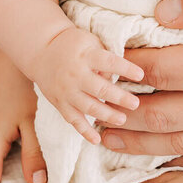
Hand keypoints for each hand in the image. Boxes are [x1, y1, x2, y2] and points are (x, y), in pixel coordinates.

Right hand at [30, 26, 144, 143]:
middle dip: (119, 98)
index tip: (141, 75)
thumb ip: (105, 58)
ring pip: (88, 107)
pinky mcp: (60, 103)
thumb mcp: (90, 42)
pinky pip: (73, 120)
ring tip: (123, 119)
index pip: (109, 63)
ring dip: (106, 115)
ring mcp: (66, 91)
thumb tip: (117, 78)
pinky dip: (84, 131)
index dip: (126, 69)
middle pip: (100, 89)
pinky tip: (96, 140)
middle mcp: (76, 74)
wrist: (42, 52)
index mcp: (86, 56)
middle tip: (135, 104)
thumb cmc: (73, 44)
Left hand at [100, 0, 182, 169]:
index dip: (123, 67)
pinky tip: (154, 150)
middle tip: (85, 108)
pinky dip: (178, 157)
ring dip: (139, 143)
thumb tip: (157, 16)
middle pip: (162, 116)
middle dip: (118, 113)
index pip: (159, 71)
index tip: (99, 59)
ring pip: (182, 144)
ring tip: (103, 137)